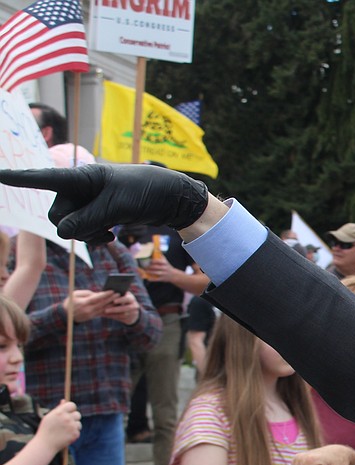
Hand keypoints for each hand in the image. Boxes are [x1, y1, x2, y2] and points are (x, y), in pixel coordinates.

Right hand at [0, 164, 208, 242]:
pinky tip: (110, 235)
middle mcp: (81, 187)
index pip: (45, 178)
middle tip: (102, 228)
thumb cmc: (146, 193)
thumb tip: (62, 232)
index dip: (20, 178)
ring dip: (86, 234)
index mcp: (83, 176)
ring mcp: (89, 200)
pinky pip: (83, 229)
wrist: (171, 198)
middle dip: (74, 226)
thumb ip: (86, 220)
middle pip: (57, 213)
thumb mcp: (116, 207)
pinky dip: (93, 236)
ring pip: (70, 225)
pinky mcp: (99, 212)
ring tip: (110, 233)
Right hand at [33, 400, 81, 451]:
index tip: (69, 412)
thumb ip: (58, 408)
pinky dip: (73, 433)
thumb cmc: (46, 430)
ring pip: (79, 423)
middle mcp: (67, 418)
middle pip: (77, 414)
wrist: (45, 444)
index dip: (71, 409)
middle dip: (73, 418)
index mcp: (59, 412)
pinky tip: (65, 436)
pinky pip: (78, 431)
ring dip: (74, 426)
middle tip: (66, 423)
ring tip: (64, 430)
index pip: (72, 405)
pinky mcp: (75, 434)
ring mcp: (72, 426)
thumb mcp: (49, 417)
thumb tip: (64, 400)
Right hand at [64, 289, 116, 322]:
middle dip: (111, 298)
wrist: (65, 315)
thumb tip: (97, 293)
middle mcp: (88, 309)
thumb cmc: (70, 301)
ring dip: (113, 305)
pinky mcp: (92, 317)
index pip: (97, 298)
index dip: (105, 295)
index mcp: (84, 303)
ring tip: (120, 300)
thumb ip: (86, 293)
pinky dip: (110, 311)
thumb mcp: (74, 294)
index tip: (112, 291)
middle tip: (119, 294)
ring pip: (104, 309)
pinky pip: (103, 313)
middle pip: (102, 304)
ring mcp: (91, 314)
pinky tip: (116, 308)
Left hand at [100, 291, 139, 324]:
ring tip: (104, 314)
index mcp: (131, 298)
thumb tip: (105, 293)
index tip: (114, 301)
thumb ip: (116, 295)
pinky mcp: (130, 318)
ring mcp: (133, 313)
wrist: (131, 309)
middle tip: (106, 310)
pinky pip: (122, 319)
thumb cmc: (122, 299)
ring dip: (113, 314)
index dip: (121, 300)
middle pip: (125, 308)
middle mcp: (134, 305)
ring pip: (123, 315)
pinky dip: (114, 317)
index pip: (127, 299)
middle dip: (115, 309)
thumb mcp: (122, 295)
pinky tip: (107, 316)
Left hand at [146, 257, 176, 282]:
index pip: (158, 261)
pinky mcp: (162, 278)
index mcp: (165, 263)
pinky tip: (148, 278)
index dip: (152, 261)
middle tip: (144, 266)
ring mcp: (163, 274)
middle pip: (155, 267)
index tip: (148, 261)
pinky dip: (152, 279)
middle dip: (149, 267)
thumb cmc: (168, 267)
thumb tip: (157, 249)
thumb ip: (161, 256)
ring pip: (155, 273)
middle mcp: (164, 268)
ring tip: (145, 271)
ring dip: (149, 272)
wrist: (174, 275)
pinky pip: (156, 279)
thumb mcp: (166, 261)